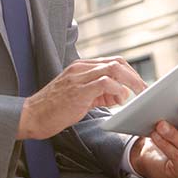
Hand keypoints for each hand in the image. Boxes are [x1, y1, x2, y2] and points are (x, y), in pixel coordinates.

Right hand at [17, 57, 146, 138]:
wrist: (33, 115)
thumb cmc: (54, 109)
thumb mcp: (80, 97)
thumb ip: (100, 93)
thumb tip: (120, 94)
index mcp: (81, 67)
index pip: (113, 62)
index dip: (130, 73)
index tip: (140, 86)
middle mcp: (80, 68)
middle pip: (117, 62)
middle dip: (135, 76)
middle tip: (144, 91)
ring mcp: (79, 77)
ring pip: (114, 68)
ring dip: (131, 82)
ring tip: (137, 96)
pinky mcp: (78, 90)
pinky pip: (105, 82)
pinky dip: (118, 90)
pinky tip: (120, 101)